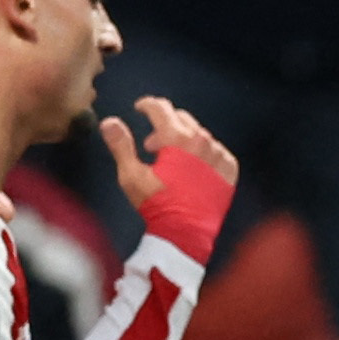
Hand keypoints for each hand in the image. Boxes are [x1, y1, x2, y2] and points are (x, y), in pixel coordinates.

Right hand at [99, 95, 238, 261]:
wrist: (187, 234)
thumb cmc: (157, 205)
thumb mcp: (132, 175)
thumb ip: (121, 145)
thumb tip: (109, 122)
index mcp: (178, 138)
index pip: (161, 109)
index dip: (147, 105)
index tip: (140, 108)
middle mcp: (203, 141)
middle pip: (181, 119)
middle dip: (163, 128)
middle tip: (152, 147)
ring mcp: (219, 155)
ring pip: (199, 135)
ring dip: (183, 142)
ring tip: (171, 163)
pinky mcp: (229, 171)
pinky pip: (216, 151)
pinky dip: (203, 154)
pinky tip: (192, 169)